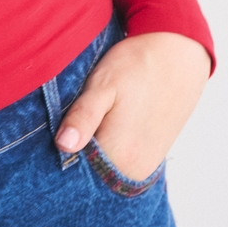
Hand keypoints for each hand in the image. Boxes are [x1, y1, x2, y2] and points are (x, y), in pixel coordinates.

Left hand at [55, 32, 210, 180]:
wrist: (176, 55)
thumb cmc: (136, 66)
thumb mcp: (102, 85)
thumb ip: (82, 117)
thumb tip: (63, 145)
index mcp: (120, 156)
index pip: (75, 170)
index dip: (58, 151)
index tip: (51, 131)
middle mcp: (134, 171)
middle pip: (90, 170)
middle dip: (74, 151)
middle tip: (69, 119)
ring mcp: (144, 166)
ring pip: (104, 166)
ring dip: (91, 149)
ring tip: (89, 118)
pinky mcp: (150, 157)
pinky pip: (119, 161)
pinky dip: (107, 148)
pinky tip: (104, 124)